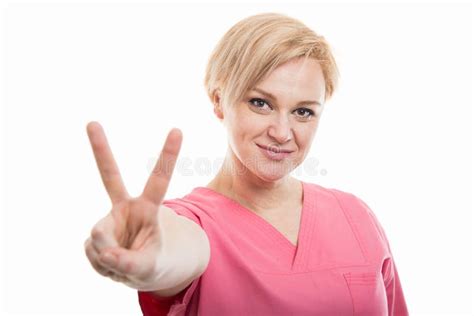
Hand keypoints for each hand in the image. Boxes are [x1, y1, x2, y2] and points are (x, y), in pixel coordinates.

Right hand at [84, 121, 182, 289]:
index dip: (168, 155)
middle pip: (109, 176)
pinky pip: (92, 253)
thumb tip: (105, 253)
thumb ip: (130, 263)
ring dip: (109, 259)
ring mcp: (107, 220)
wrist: (136, 270)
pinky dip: (101, 266)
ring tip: (122, 264)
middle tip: (91, 122)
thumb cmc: (150, 262)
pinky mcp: (93, 236)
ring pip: (99, 239)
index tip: (177, 129)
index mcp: (148, 207)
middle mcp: (125, 208)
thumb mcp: (148, 268)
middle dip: (100, 148)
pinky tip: (110, 265)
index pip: (159, 179)